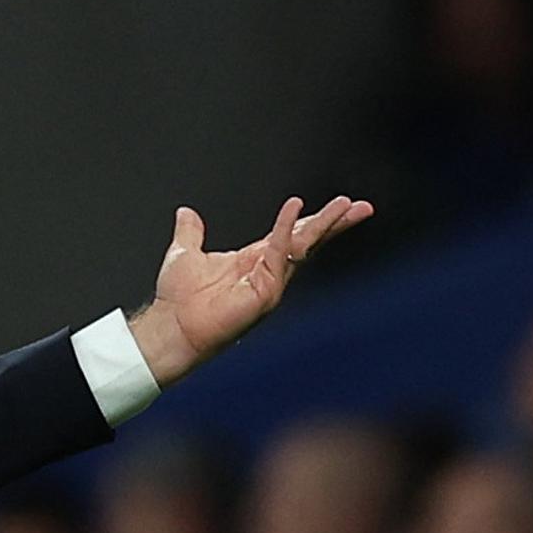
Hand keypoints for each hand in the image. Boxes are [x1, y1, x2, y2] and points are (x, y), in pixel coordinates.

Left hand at [128, 195, 373, 385]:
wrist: (171, 326)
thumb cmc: (177, 299)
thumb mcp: (185, 253)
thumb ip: (191, 232)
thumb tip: (186, 213)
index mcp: (254, 261)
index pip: (291, 236)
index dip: (313, 220)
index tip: (340, 206)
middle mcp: (266, 272)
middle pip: (307, 241)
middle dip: (333, 223)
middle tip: (360, 206)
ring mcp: (269, 284)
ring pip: (301, 247)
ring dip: (323, 225)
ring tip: (345, 207)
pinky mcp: (264, 293)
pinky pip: (277, 254)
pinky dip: (284, 230)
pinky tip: (294, 210)